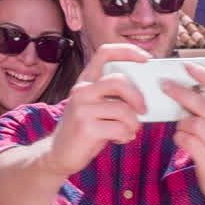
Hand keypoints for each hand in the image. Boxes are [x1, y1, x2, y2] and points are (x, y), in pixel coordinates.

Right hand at [42, 43, 150, 177]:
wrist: (58, 154)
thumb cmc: (85, 129)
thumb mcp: (95, 106)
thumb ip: (113, 94)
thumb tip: (146, 90)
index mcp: (85, 81)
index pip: (105, 52)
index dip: (127, 51)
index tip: (146, 58)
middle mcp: (81, 90)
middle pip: (119, 81)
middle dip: (138, 97)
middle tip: (143, 110)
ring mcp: (81, 108)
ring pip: (124, 109)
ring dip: (134, 124)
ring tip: (129, 130)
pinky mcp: (85, 128)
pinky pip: (120, 128)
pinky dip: (126, 136)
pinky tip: (120, 139)